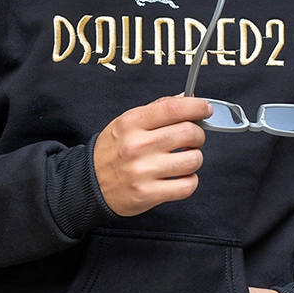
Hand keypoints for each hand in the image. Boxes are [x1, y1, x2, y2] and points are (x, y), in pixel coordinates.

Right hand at [93, 95, 211, 215]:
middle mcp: (137, 145)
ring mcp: (143, 171)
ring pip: (193, 160)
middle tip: (192, 138)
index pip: (173, 108)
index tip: (205, 109)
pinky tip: (180, 177)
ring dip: (194, 158)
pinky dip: (190, 181)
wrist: (89, 184)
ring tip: (183, 158)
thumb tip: (187, 98)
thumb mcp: (125, 122)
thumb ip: (156, 109)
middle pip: (189, 133)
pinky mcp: (149, 194)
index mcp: (131, 123)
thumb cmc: (111, 151)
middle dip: (198, 135)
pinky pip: (187, 185)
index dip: (197, 107)